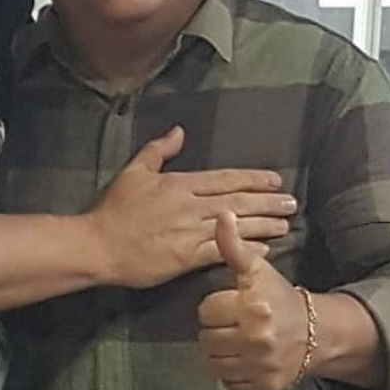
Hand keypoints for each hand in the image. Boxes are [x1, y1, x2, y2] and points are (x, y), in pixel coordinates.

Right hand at [89, 127, 295, 288]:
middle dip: (267, 201)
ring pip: (236, 227)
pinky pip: (222, 253)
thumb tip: (179, 131)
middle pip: (237, 202)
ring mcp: (190, 233)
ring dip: (263, 225)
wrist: (98, 245)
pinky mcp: (187, 258)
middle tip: (291, 202)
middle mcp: (190, 206)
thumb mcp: (133, 172)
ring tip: (285, 224)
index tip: (274, 180)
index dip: (251, 179)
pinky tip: (264, 251)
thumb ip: (158, 151)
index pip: (224, 179)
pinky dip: (245, 251)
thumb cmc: (114, 208)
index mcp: (179, 184)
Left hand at [197, 211, 307, 389]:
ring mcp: (262, 365)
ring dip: (219, 352)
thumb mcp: (256, 268)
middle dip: (215, 329)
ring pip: (213, 362)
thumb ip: (232, 244)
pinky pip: (229, 382)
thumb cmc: (277, 296)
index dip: (214, 306)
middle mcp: (257, 338)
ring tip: (233, 339)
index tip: (228, 303)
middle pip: (207, 338)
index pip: (206, 310)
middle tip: (230, 322)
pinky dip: (231, 373)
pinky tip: (242, 358)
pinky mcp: (265, 386)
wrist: (316, 332)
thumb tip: (222, 213)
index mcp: (252, 306)